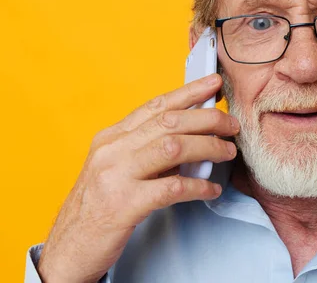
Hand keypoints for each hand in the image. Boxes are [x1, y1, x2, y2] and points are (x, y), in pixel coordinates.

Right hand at [37, 73, 238, 282]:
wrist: (69, 248)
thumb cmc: (98, 207)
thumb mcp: (116, 168)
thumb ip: (147, 150)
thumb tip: (192, 137)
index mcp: (111, 138)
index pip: (155, 106)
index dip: (188, 92)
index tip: (213, 84)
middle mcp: (112, 150)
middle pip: (169, 122)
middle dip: (207, 119)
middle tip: (232, 124)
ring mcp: (116, 176)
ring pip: (173, 148)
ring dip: (208, 147)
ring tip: (228, 152)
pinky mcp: (124, 204)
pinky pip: (172, 188)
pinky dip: (197, 187)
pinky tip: (211, 190)